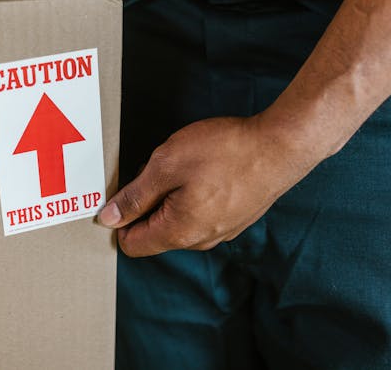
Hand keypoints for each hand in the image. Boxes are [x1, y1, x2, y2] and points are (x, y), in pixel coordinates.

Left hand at [97, 115, 310, 256]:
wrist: (281, 146)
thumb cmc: (227, 152)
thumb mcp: (166, 165)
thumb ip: (135, 195)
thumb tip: (109, 217)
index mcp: (179, 232)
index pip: (132, 245)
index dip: (119, 218)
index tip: (124, 191)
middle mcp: (200, 240)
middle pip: (155, 232)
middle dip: (147, 202)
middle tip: (157, 167)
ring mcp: (221, 230)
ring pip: (178, 220)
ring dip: (171, 195)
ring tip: (184, 164)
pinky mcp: (235, 217)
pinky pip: (201, 212)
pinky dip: (193, 193)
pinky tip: (204, 168)